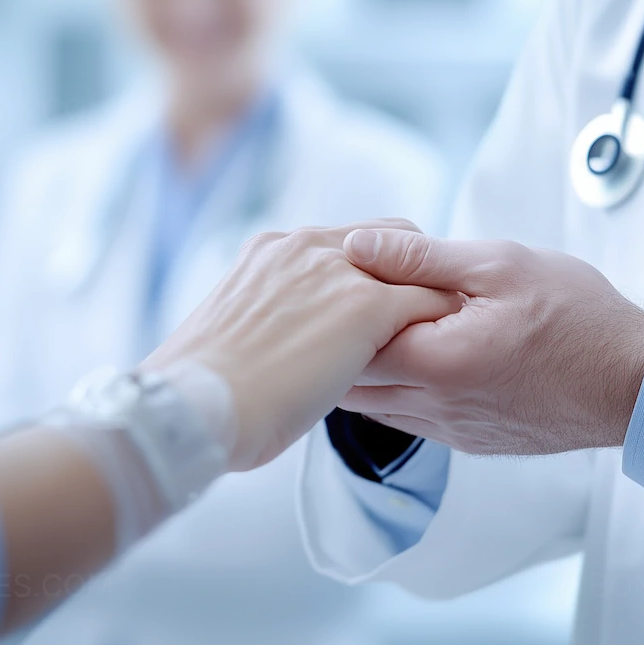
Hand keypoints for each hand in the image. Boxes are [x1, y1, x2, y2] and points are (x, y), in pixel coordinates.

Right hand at [141, 220, 462, 471]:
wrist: (192, 408)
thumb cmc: (200, 393)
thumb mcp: (234, 335)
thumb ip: (268, 322)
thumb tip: (281, 348)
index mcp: (270, 250)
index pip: (347, 240)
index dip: (373, 270)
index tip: (382, 302)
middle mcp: (304, 246)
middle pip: (390, 236)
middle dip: (411, 271)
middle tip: (424, 315)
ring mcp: (337, 271)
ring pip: (416, 263)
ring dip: (431, 295)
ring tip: (448, 332)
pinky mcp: (367, 306)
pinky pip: (430, 301)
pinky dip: (444, 321)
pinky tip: (450, 351)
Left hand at [338, 230, 643, 455]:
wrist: (637, 383)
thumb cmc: (583, 321)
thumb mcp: (502, 265)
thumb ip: (422, 258)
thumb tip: (359, 245)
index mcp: (439, 361)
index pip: (350, 346)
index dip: (337, 309)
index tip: (340, 280)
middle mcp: (438, 408)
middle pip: (352, 384)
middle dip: (343, 344)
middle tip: (348, 303)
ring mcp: (453, 431)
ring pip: (377, 406)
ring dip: (371, 368)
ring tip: (384, 326)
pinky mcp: (470, 440)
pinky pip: (410, 419)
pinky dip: (401, 388)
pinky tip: (421, 354)